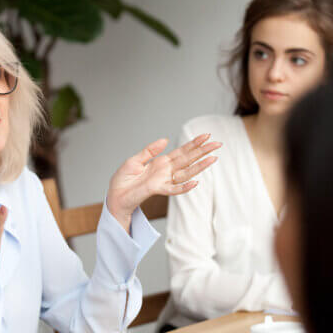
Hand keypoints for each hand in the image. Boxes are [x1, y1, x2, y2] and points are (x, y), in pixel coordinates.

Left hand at [106, 134, 220, 227]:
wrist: (115, 196)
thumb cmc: (123, 180)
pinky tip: (196, 182)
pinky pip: (174, 189)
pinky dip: (184, 186)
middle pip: (188, 160)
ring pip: (186, 173)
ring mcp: (163, 181)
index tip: (206, 136)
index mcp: (161, 163)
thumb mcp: (134, 160)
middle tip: (218, 144)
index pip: (181, 151)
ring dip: (200, 166)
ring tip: (213, 158)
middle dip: (202, 151)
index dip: (193, 144)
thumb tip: (165, 140)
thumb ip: (149, 151)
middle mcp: (165, 171)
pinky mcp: (157, 190)